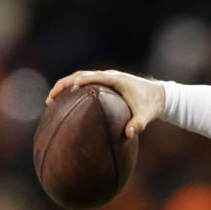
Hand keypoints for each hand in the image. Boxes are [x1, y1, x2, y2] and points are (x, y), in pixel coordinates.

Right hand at [46, 70, 165, 138]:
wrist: (159, 95)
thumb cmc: (152, 105)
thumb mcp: (147, 115)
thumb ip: (139, 124)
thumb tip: (129, 134)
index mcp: (117, 80)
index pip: (95, 77)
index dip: (82, 80)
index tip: (70, 87)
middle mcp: (109, 76)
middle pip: (81, 75)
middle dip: (64, 84)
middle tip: (50, 98)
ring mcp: (105, 78)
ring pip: (80, 77)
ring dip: (64, 86)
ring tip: (51, 100)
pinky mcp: (104, 83)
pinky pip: (84, 83)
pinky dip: (72, 89)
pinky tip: (63, 102)